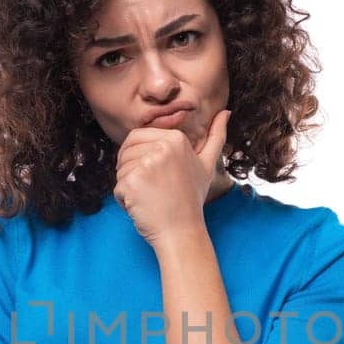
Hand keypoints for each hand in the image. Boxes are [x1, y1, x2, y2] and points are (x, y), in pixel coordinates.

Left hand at [113, 109, 230, 248]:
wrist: (183, 232)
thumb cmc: (191, 200)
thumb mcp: (207, 165)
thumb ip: (215, 137)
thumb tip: (225, 112)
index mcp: (176, 139)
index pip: (136, 137)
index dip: (138, 158)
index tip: (155, 177)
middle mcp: (162, 147)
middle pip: (125, 153)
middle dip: (132, 173)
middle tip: (153, 190)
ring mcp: (146, 164)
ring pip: (120, 170)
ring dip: (129, 187)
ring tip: (150, 198)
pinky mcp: (132, 182)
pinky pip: (117, 188)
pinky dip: (125, 202)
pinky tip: (144, 207)